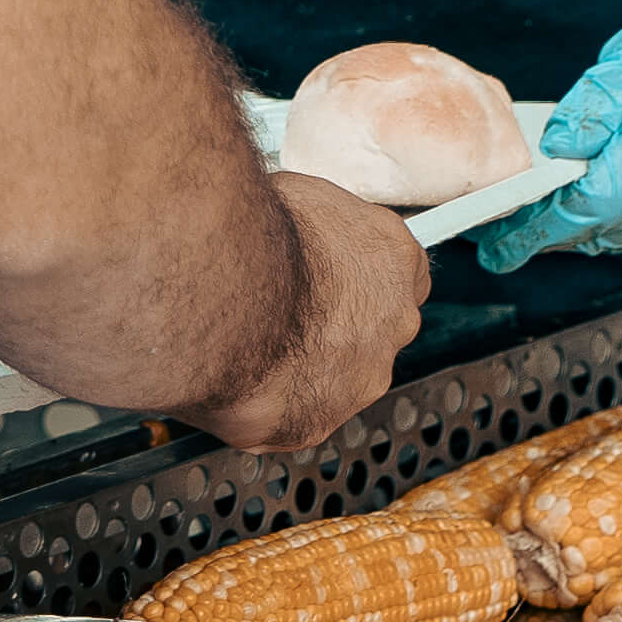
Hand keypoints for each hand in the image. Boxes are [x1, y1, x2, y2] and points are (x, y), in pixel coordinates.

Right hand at [194, 170, 428, 451]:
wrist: (219, 293)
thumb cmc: (253, 235)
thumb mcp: (300, 197)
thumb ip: (321, 228)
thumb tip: (304, 229)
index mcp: (395, 259)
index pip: (402, 275)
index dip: (361, 278)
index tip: (333, 278)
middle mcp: (394, 323)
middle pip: (374, 332)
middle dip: (333, 327)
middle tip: (279, 314)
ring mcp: (360, 380)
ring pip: (333, 379)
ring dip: (298, 366)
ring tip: (245, 345)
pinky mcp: (313, 424)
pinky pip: (290, 416)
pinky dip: (262, 402)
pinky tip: (231, 377)